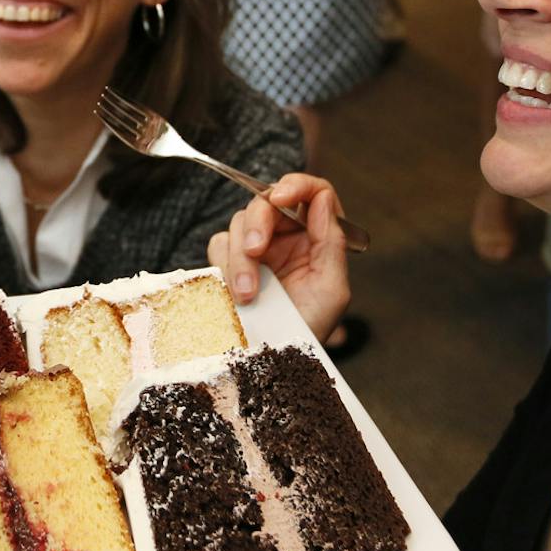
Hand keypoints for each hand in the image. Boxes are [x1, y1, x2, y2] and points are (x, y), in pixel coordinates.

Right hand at [207, 173, 351, 343]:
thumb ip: (331, 242)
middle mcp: (287, 237)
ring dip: (239, 259)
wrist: (278, 365)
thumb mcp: (332, 290)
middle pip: (266, 201)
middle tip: (254, 249)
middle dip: (257, 223)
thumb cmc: (310, 330)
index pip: (311, 193)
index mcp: (316, 237)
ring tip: (247, 295)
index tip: (279, 198)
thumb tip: (320, 199)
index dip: (296, 185)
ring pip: (238, 224)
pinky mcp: (230, 264)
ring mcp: (257, 249)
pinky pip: (218, 247)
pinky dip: (224, 268)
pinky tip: (235, 296)